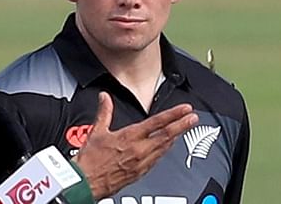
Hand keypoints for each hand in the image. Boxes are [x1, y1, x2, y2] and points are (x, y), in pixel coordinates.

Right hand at [73, 92, 197, 198]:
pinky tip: (167, 147)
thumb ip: (104, 112)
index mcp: (129, 137)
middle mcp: (139, 150)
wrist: (87, 182)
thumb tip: (105, 97)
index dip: (173, 114)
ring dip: (176, 138)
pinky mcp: (141, 173)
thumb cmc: (90, 160)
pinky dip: (165, 151)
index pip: (156, 123)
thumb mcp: (96, 131)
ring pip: (164, 148)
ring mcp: (142, 163)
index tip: (185, 109)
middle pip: (167, 136)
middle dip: (182, 126)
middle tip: (193, 118)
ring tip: (184, 130)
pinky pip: (157, 159)